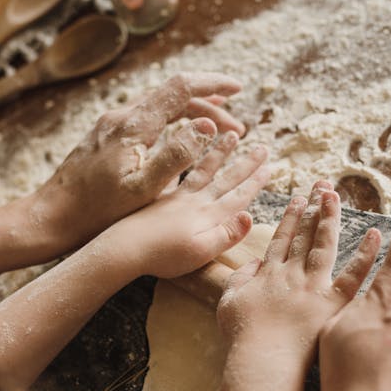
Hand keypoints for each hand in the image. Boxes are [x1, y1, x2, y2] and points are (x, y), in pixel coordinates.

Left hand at [31, 73, 247, 252]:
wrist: (52, 217)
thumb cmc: (96, 212)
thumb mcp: (143, 189)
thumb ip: (176, 156)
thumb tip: (206, 126)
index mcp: (133, 126)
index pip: (180, 88)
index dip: (212, 85)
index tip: (237, 89)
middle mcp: (120, 117)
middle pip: (172, 96)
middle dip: (209, 107)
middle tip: (237, 130)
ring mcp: (110, 125)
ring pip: (159, 107)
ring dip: (191, 115)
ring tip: (218, 132)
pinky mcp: (104, 137)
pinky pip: (146, 119)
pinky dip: (171, 123)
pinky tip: (179, 139)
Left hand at [102, 132, 268, 279]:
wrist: (120, 250)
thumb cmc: (158, 255)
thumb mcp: (198, 252)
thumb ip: (225, 234)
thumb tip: (249, 214)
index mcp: (205, 212)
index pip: (236, 190)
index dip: (254, 180)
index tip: (269, 166)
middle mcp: (191, 199)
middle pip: (222, 174)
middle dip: (244, 161)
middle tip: (262, 147)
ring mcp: (172, 196)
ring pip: (200, 167)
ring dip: (218, 152)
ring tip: (230, 136)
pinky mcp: (155, 197)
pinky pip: (177, 171)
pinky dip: (186, 158)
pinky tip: (185, 148)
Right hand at [217, 180, 381, 361]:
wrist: (261, 358)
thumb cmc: (242, 336)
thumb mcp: (228, 302)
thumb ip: (239, 278)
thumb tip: (253, 262)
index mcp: (268, 274)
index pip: (282, 238)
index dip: (291, 217)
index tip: (299, 198)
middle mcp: (291, 274)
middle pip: (304, 234)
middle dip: (314, 207)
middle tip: (323, 184)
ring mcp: (313, 287)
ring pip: (324, 245)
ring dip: (331, 218)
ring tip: (337, 196)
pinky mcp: (332, 303)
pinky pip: (352, 276)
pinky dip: (365, 255)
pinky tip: (376, 235)